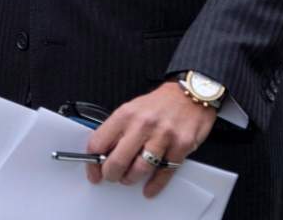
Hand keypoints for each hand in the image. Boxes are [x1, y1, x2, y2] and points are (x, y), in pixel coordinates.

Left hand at [84, 81, 216, 196]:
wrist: (190, 94)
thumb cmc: (159, 103)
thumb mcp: (131, 108)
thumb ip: (117, 130)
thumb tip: (102, 153)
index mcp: (125, 115)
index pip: (99, 142)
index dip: (92, 163)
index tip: (94, 172)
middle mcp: (142, 125)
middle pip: (117, 161)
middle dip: (111, 175)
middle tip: (111, 177)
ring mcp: (162, 136)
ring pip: (140, 169)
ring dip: (131, 179)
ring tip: (129, 178)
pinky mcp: (181, 146)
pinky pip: (164, 173)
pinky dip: (154, 185)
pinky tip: (148, 188)